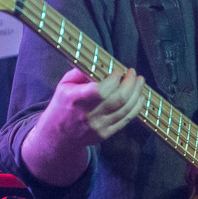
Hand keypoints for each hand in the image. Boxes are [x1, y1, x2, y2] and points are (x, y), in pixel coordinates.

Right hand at [22, 67, 145, 185]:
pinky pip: (126, 120)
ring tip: (139, 82)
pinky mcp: (105, 134)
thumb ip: (81, 72)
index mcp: (76, 99)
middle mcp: (88, 115)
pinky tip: (140, 96)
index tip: (118, 71)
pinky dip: (136, 107)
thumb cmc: (62, 105)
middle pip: (118, 99)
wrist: (57, 136)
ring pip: (126, 109)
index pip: (101, 90)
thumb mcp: (64, 85)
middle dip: (130, 84)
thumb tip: (100, 62)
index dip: (114, 80)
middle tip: (133, 73)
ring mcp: (98, 127)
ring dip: (137, 93)